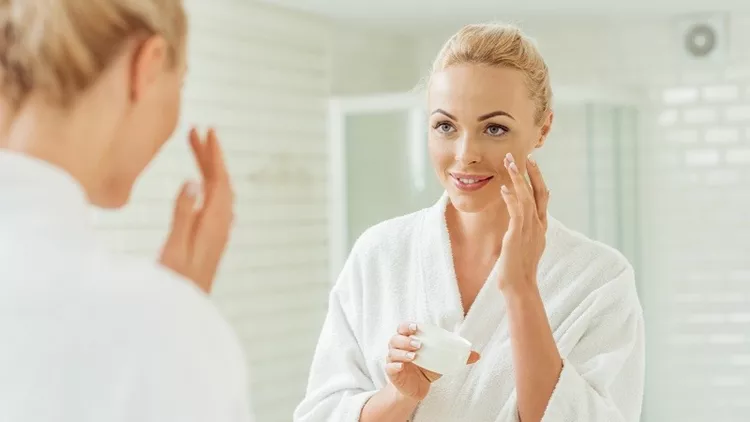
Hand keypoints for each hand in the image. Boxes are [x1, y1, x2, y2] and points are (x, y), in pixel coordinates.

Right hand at [159, 127, 234, 293]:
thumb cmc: (174, 286)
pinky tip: (204, 186)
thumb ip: (184, 215)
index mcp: (214, 225)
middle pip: (220, 184)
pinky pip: (215, 206)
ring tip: (196, 150)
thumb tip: (194, 181)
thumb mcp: (174, 249)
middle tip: (196, 133)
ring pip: (218, 194)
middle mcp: (220, 228)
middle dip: (210, 157)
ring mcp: (216, 236)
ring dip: (209, 170)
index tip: (207, 132)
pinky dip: (209, 187)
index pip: (220, 182)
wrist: (182, 318)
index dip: (214, 155)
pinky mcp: (209, 243)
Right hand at [385, 322, 480, 400]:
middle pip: (395, 338)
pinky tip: (402, 366)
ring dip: (402, 352)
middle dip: (406, 339)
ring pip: (392, 351)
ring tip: (414, 357)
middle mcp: (398, 348)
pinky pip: (389, 367)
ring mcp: (394, 360)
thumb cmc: (427, 369)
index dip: (408, 326)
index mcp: (409, 340)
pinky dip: (394, 365)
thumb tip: (477, 355)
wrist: (418, 388)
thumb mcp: (442, 361)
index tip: (416, 327)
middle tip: (418, 344)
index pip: (403, 328)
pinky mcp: (392, 373)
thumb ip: (457, 356)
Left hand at [497, 153, 548, 293]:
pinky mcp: (517, 236)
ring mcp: (530, 230)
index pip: (542, 197)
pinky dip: (511, 199)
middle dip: (532, 173)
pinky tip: (504, 188)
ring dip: (519, 180)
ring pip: (527, 198)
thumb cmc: (518, 268)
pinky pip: (516, 213)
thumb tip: (519, 217)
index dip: (538, 179)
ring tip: (510, 164)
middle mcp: (538, 226)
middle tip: (525, 155)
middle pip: (539, 193)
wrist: (520, 287)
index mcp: (541, 227)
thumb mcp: (524, 244)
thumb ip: (524, 229)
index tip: (531, 163)